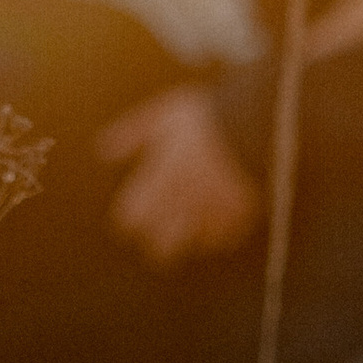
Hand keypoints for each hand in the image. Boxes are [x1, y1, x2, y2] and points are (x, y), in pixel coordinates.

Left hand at [97, 86, 262, 263]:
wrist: (260, 120)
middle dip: (154, 237)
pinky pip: (221, 241)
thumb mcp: (164, 116)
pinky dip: (216, 234)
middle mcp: (183, 203)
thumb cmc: (207, 115)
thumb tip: (102, 151)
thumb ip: (132, 135)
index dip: (129, 217)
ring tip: (189, 221)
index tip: (134, 209)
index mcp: (160, 178)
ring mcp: (212, 214)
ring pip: (188, 247)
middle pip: (156, 246)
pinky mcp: (240, 218)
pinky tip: (217, 217)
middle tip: (160, 221)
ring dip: (185, 237)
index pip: (129, 220)